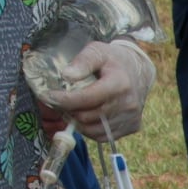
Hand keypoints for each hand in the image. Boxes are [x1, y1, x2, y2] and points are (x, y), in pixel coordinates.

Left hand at [37, 37, 154, 139]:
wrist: (139, 72)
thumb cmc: (113, 60)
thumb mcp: (97, 51)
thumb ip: (82, 61)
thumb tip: (66, 76)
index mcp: (120, 83)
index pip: (87, 98)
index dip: (64, 100)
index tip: (48, 97)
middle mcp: (128, 103)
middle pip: (88, 116)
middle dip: (68, 111)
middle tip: (59, 103)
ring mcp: (131, 117)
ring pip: (93, 130)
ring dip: (78, 122)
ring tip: (71, 109)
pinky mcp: (132, 127)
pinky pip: (103, 136)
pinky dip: (90, 130)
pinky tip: (86, 117)